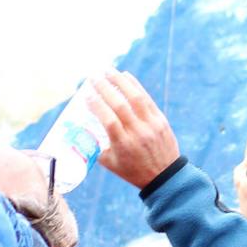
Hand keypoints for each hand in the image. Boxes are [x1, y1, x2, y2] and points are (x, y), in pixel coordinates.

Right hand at [86, 70, 180, 188]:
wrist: (165, 176)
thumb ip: (96, 145)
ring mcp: (151, 124)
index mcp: (123, 145)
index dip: (96, 106)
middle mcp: (138, 132)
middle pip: (120, 105)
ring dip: (120, 81)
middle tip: (93, 77)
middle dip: (105, 88)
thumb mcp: (110, 163)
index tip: (86, 95)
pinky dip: (135, 86)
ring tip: (108, 71)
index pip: (108, 120)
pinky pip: (147, 99)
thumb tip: (81, 128)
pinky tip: (126, 76)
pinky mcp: (160, 119)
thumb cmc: (133, 170)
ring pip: (135, 98)